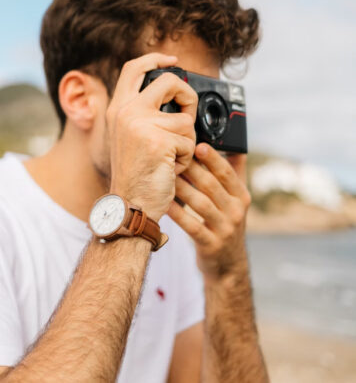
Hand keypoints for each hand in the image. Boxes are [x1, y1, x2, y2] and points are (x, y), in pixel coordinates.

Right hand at [107, 53, 197, 221]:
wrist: (131, 205)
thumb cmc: (136, 174)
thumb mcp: (131, 137)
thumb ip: (144, 113)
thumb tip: (175, 97)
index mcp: (118, 109)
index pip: (134, 68)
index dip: (155, 58)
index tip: (173, 60)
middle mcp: (127, 112)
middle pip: (169, 81)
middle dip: (187, 97)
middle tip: (186, 116)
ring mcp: (141, 124)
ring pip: (185, 120)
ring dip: (185, 142)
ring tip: (169, 158)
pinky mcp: (159, 140)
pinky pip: (189, 141)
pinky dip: (186, 158)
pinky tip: (170, 169)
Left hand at [168, 143, 251, 281]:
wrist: (228, 263)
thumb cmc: (226, 222)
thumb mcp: (236, 199)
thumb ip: (235, 173)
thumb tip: (234, 144)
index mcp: (241, 196)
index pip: (227, 173)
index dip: (212, 158)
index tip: (197, 145)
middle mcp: (236, 211)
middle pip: (211, 185)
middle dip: (191, 169)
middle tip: (172, 156)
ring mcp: (225, 229)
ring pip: (200, 204)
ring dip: (181, 188)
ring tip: (165, 175)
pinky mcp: (211, 244)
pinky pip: (191, 225)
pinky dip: (178, 213)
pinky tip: (165, 202)